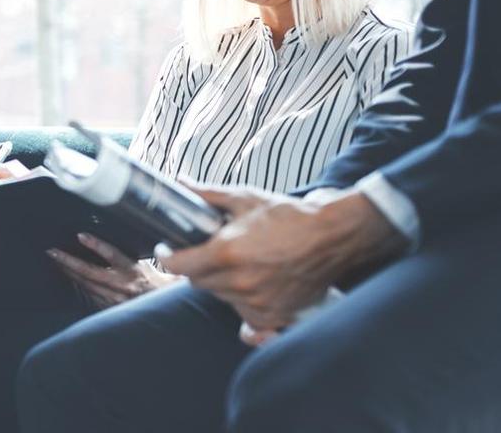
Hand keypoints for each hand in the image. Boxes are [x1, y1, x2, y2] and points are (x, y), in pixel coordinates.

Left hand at [46, 233, 177, 308]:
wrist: (167, 306)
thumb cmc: (159, 282)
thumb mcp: (149, 264)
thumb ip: (130, 256)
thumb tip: (112, 242)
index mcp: (134, 271)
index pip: (113, 255)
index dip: (97, 245)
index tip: (80, 235)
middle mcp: (123, 286)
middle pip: (90, 273)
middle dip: (68, 262)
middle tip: (52, 252)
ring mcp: (116, 299)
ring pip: (87, 285)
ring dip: (70, 274)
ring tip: (55, 263)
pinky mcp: (112, 308)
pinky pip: (91, 296)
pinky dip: (80, 287)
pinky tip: (69, 279)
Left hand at [160, 186, 402, 340]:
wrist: (333, 236)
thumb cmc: (289, 215)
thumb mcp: (245, 199)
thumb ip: (207, 195)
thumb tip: (180, 184)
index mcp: (227, 253)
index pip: (179, 266)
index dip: (168, 257)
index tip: (167, 250)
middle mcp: (239, 282)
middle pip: (198, 282)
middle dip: (198, 267)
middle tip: (208, 252)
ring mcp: (257, 301)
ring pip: (220, 297)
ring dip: (221, 283)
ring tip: (238, 265)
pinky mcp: (274, 315)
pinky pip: (244, 315)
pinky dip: (244, 303)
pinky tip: (252, 285)